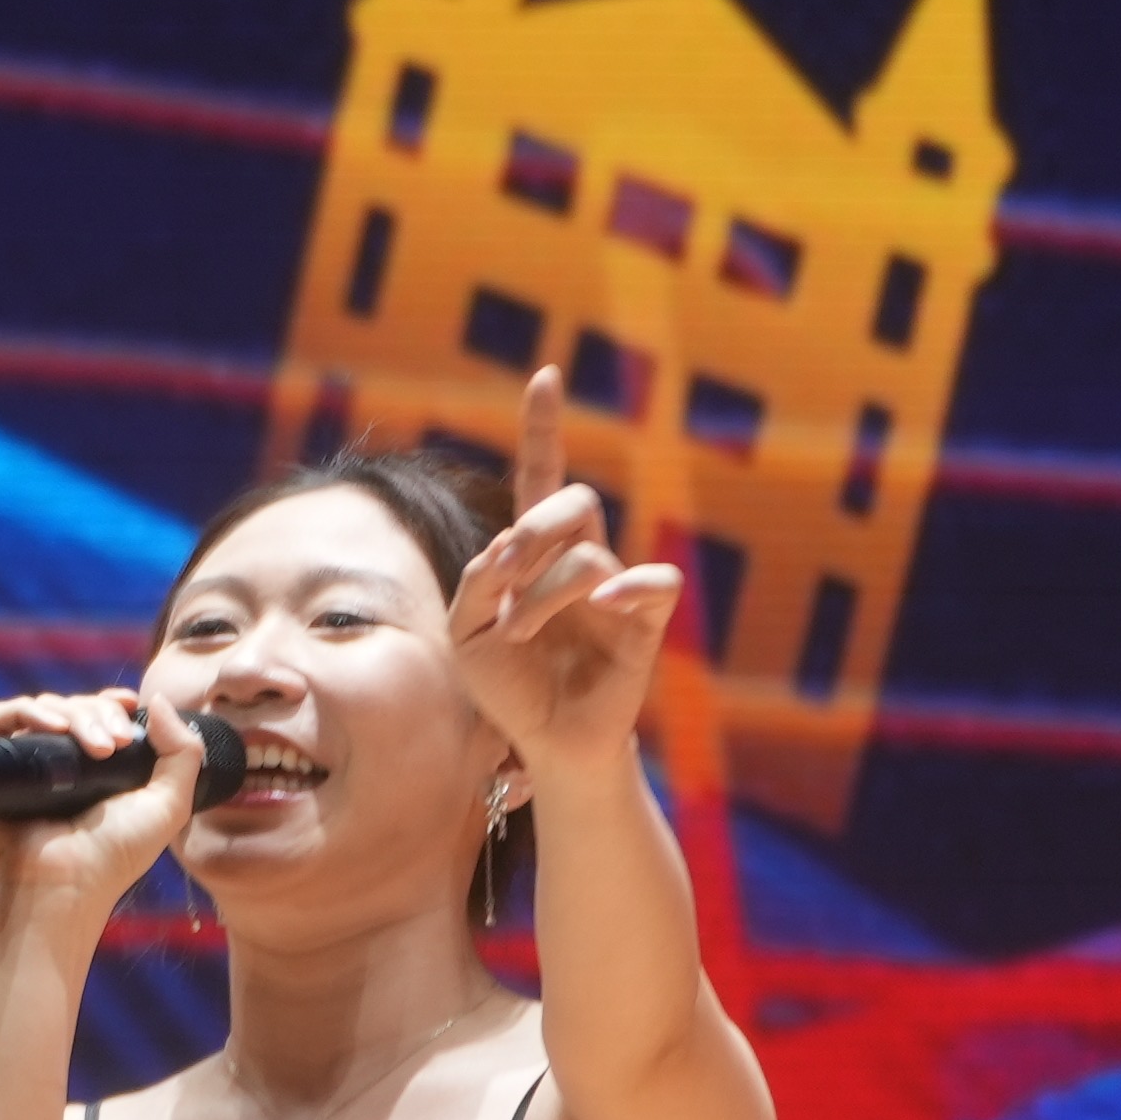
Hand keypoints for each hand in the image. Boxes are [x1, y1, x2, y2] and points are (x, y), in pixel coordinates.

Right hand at [0, 684, 198, 934]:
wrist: (65, 885)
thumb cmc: (113, 856)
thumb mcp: (168, 806)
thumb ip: (183, 753)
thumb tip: (160, 701)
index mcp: (95, 770)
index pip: (98, 716)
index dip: (112, 703)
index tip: (132, 705)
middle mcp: (58, 763)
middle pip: (74, 707)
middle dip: (99, 714)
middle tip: (114, 745)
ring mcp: (25, 763)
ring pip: (42, 708)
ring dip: (73, 713)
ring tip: (94, 747)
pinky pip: (1, 717)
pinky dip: (27, 710)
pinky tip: (53, 726)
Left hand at [448, 368, 683, 777]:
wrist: (548, 743)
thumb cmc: (509, 687)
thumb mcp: (466, 634)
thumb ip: (475, 584)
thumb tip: (507, 548)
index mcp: (536, 554)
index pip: (542, 478)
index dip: (544, 427)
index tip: (546, 376)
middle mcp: (581, 558)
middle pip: (571, 500)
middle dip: (531, 528)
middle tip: (502, 573)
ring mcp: (616, 587)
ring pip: (586, 555)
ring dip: (540, 595)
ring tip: (515, 635)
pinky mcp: (647, 621)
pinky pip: (654, 581)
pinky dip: (624, 589)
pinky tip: (601, 607)